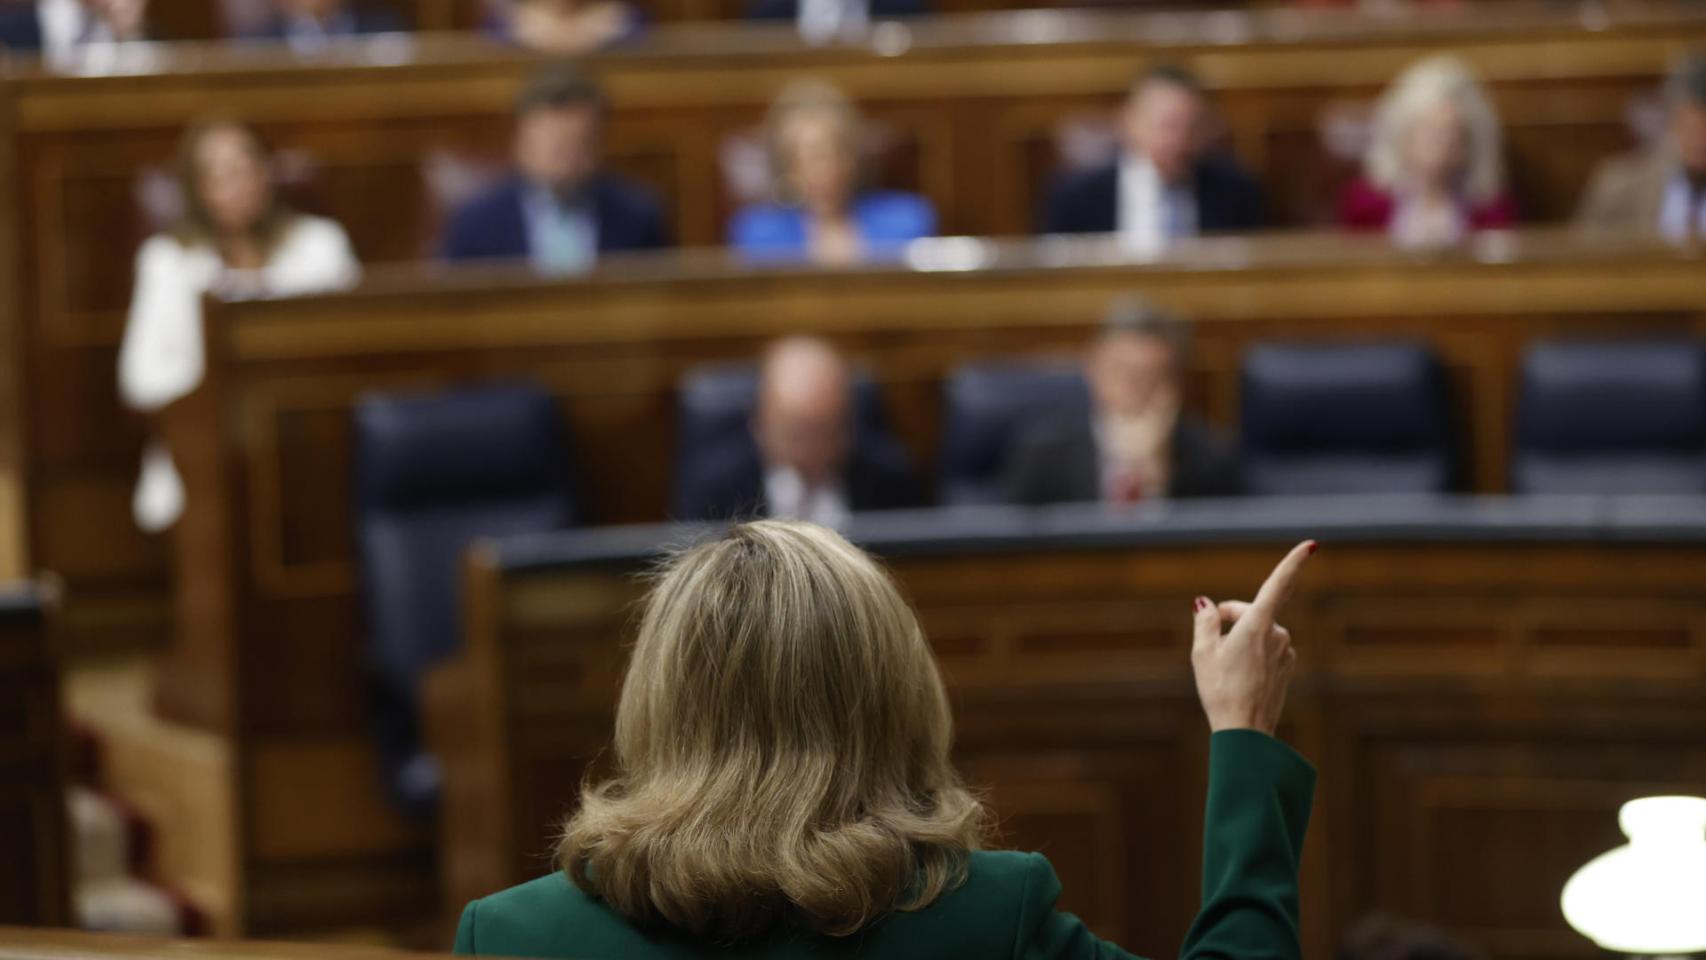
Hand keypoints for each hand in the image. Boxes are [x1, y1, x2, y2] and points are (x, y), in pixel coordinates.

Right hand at [1190, 541, 1315, 734]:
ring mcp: (1286, 651)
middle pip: (1251, 611)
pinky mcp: (1287, 666)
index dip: (1294, 562)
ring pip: (1258, 631)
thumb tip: (1206, 605)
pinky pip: (1266, 648)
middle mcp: (1278, 634)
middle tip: (1209, 644)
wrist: (1245, 731)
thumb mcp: (1202, 652)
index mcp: (1258, 625)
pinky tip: (1239, 675)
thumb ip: (1205, 621)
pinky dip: (1251, 652)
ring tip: (1224, 666)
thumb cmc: (1220, 690)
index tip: (1312, 545)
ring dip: (1240, 638)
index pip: (1278, 584)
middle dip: (1229, 619)